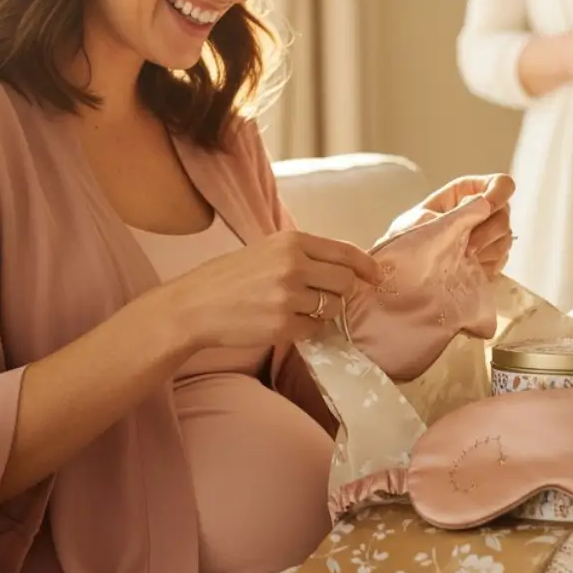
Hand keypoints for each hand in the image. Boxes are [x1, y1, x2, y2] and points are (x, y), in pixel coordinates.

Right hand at [139, 231, 381, 352]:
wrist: (194, 306)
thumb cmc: (229, 278)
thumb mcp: (265, 250)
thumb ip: (302, 254)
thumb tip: (345, 267)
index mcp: (290, 241)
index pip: (345, 252)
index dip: (366, 266)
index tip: (377, 276)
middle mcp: (293, 265)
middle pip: (345, 282)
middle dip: (342, 293)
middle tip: (326, 298)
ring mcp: (288, 296)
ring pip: (332, 308)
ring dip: (321, 312)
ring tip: (295, 310)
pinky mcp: (282, 325)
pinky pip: (314, 330)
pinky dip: (306, 330)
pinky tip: (283, 323)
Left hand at [385, 174, 516, 276]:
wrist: (401, 281)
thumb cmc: (406, 246)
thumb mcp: (431, 225)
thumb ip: (462, 212)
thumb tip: (487, 202)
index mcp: (461, 194)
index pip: (496, 184)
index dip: (498, 192)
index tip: (488, 207)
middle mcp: (476, 213)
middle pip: (505, 211)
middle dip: (490, 230)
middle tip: (468, 247)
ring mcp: (482, 238)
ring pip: (506, 235)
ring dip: (490, 248)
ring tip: (464, 258)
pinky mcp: (486, 261)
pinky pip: (503, 258)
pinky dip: (491, 264)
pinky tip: (471, 269)